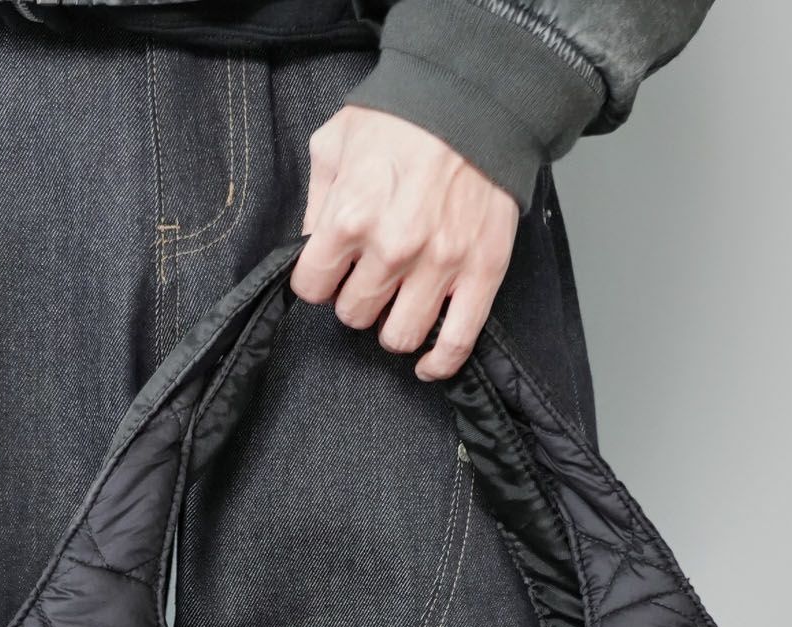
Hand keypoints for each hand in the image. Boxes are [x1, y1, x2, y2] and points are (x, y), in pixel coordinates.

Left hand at [291, 105, 519, 379]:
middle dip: (356, 299)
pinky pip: (455, 342)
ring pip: (399, 337)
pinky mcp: (480, 274)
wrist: (476, 98)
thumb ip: (316, 200)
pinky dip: (438, 363)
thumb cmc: (405, 115)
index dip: (318, 281)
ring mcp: (440, 265)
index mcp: (351, 216)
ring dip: (392, 326)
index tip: (330, 271)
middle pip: (354, 315)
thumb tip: (310, 247)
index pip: (312, 288)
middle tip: (369, 277)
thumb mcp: (336, 142)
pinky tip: (426, 364)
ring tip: (398, 304)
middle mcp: (393, 248)